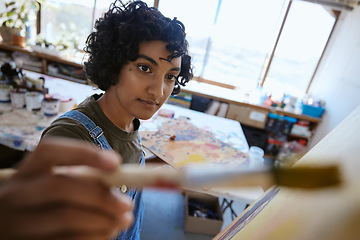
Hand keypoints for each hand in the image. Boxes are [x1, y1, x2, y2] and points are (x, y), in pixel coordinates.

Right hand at [0, 138, 133, 239]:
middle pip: (59, 186)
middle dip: (100, 195)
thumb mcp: (59, 183)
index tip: (116, 163)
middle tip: (128, 204)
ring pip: (66, 217)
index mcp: (27, 170)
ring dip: (104, 219)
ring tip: (124, 219)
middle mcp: (16, 194)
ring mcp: (18, 222)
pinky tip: (108, 232)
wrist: (20, 230)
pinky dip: (95, 236)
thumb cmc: (50, 202)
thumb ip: (84, 178)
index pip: (49, 151)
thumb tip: (124, 176)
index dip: (84, 153)